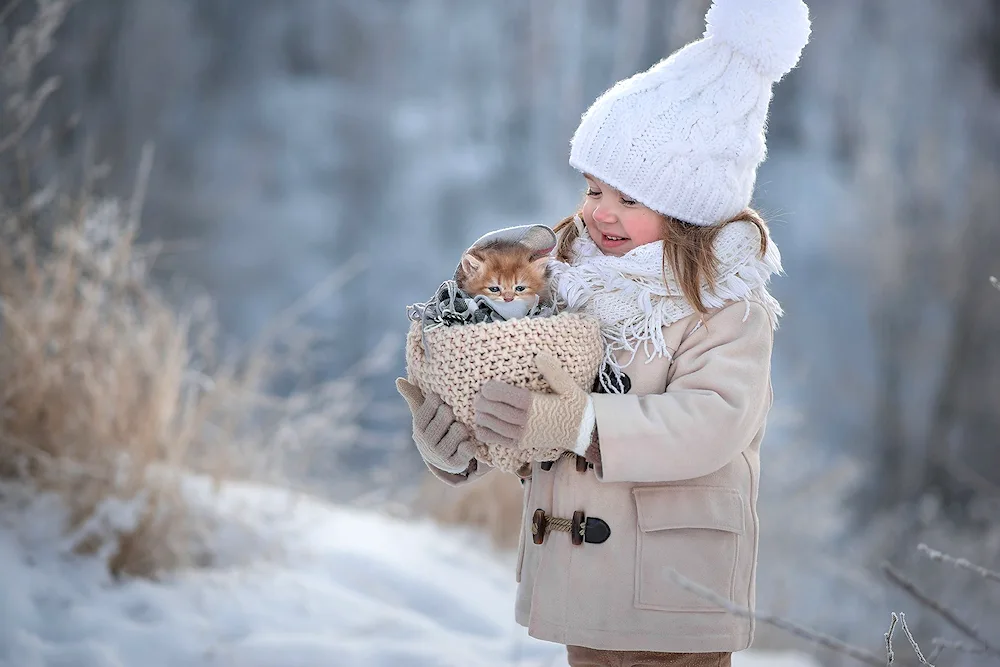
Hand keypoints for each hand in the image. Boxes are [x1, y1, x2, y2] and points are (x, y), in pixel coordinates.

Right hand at [396, 378, 477, 473]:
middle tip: (454, 418)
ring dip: (464, 429)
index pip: (433, 403)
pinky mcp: (454, 464)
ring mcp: (440, 454)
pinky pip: (468, 448)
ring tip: (461, 431)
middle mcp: (426, 441)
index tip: (442, 405)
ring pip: (460, 430)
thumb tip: (398, 380)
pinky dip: (470, 444)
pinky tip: (468, 443)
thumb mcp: (424, 412)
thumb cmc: (434, 427)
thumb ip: (413, 396)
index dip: (442, 401)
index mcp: (419, 426)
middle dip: (454, 414)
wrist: (442, 458)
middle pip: (447, 415)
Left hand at [472, 353, 594, 454]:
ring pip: (494, 426)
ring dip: (482, 416)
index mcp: (534, 404)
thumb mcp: (568, 386)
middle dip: (483, 402)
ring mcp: (523, 435)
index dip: (490, 391)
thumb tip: (538, 356)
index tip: (485, 386)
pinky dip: (486, 433)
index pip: (504, 396)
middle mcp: (526, 421)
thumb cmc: (575, 406)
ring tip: (479, 408)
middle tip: (478, 395)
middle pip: (496, 411)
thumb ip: (553, 371)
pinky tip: (482, 426)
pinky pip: (499, 440)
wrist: (583, 432)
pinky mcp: (523, 444)